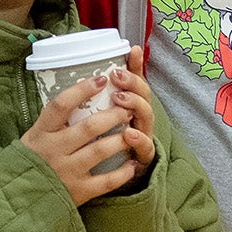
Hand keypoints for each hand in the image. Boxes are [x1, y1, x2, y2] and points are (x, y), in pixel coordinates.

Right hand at [19, 64, 154, 205]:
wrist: (19, 199)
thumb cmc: (31, 161)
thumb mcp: (34, 137)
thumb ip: (53, 121)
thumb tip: (80, 93)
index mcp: (41, 133)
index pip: (61, 105)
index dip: (82, 90)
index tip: (101, 80)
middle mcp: (54, 150)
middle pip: (89, 127)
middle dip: (113, 115)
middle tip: (127, 108)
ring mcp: (67, 171)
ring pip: (100, 151)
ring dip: (121, 139)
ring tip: (133, 131)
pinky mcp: (78, 191)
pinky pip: (106, 181)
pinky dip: (123, 172)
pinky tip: (132, 163)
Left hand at [105, 49, 161, 183]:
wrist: (115, 179)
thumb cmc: (105, 144)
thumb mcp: (97, 118)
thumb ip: (95, 96)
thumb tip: (85, 70)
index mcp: (131, 106)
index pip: (137, 81)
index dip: (136, 66)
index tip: (130, 52)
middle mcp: (140, 119)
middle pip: (143, 96)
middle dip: (132, 85)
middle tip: (117, 78)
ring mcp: (142, 138)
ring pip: (146, 119)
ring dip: (135, 107)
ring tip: (122, 102)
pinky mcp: (141, 160)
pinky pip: (144, 150)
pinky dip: (139, 142)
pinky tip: (130, 135)